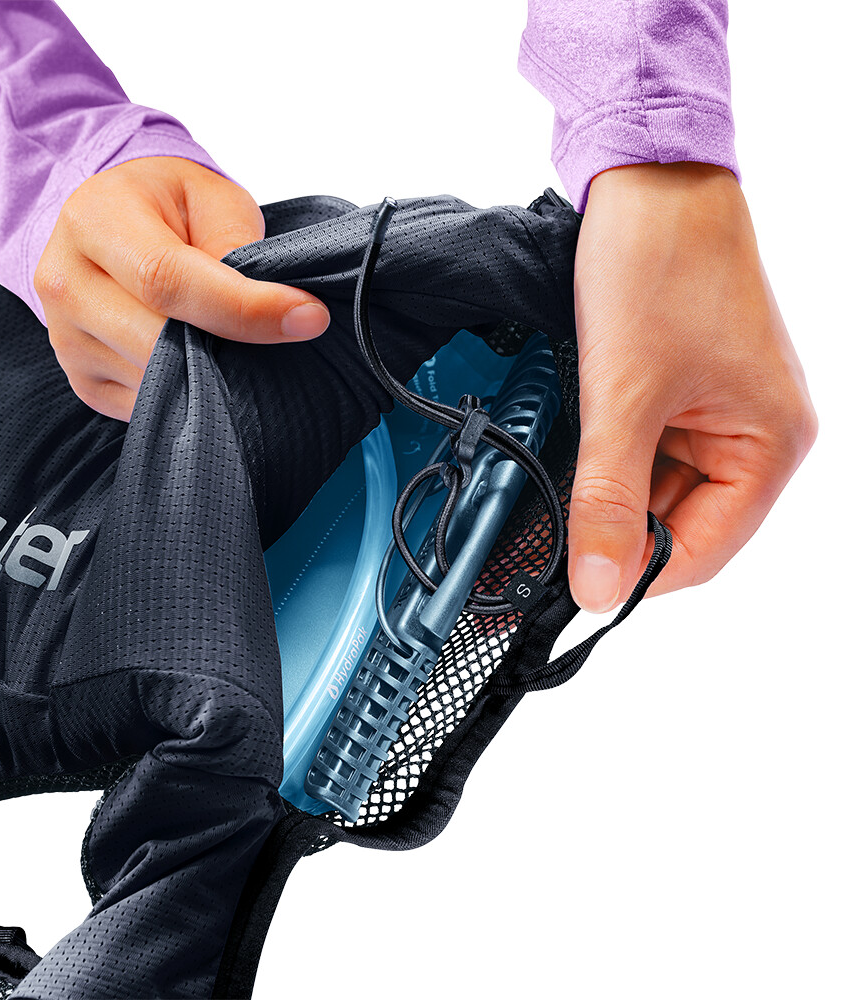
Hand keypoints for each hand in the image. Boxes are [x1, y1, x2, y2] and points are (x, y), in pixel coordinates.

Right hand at [34, 156, 330, 420]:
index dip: (243, 308)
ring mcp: (66, 340)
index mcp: (92, 220)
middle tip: (290, 335)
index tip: (307, 318)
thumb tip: (267, 308)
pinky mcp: (84, 382)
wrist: (109, 223)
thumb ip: (233, 242)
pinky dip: (188, 392)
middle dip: (234, 347)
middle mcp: (64, 283)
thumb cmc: (167, 206)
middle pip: (157, 340)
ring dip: (213, 373)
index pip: (167, 280)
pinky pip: (146, 405)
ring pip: (155, 380)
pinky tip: (204, 361)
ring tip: (242, 343)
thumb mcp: (210, 198)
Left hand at [568, 162, 816, 611]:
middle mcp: (754, 435)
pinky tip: (569, 457)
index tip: (572, 586)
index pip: (703, 552)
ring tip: (550, 496)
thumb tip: (597, 584)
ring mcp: (717, 412)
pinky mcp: (684, 390)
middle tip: (544, 546)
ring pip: (656, 491)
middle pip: (679, 525)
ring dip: (605, 497)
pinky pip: (646, 450)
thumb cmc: (660, 266)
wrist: (647, 179)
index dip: (637, 577)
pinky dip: (607, 461)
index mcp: (769, 445)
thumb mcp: (625, 399)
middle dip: (612, 535)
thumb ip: (608, 498)